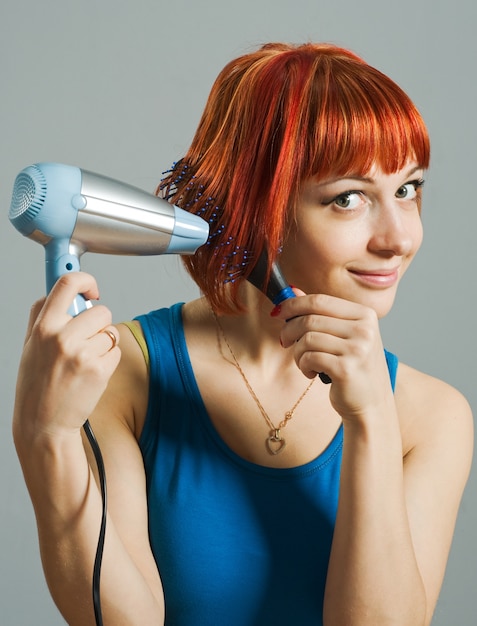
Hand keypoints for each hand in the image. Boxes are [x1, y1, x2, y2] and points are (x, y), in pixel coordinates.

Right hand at [13, 272, 120, 440]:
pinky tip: (91, 372)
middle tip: (86, 339)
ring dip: (103, 342)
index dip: (85, 279)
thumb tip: (58, 290)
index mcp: (43, 328)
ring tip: (84, 360)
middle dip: (99, 322)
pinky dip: (109, 359)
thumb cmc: (37, 385)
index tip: (91, 288)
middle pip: (101, 310)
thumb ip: (43, 315)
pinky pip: (116, 350)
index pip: (67, 284)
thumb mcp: (30, 346)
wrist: (43, 424)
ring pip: (110, 331)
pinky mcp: (100, 370)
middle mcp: (62, 338)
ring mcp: (83, 354)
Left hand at [276, 291, 392, 422]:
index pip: (320, 300)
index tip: (278, 313)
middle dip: (289, 330)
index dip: (293, 304)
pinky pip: (310, 357)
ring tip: (304, 362)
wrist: (372, 404)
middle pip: (310, 319)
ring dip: (298, 353)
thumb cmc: (354, 368)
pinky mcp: (347, 368)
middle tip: (284, 341)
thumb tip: (293, 291)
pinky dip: (303, 365)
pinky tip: (311, 372)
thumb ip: (320, 313)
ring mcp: (358, 348)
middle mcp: (365, 329)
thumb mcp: (342, 336)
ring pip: (307, 339)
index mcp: (365, 315)